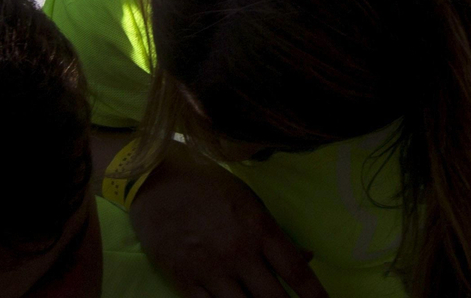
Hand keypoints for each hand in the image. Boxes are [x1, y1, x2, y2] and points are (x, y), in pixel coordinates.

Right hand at [129, 144, 327, 297]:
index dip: (314, 294)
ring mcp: (210, 269)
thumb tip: (306, 258)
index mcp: (258, 228)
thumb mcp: (249, 201)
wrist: (156, 182)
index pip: (295, 271)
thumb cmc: (208, 185)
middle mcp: (238, 252)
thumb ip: (275, 233)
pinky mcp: (184, 280)